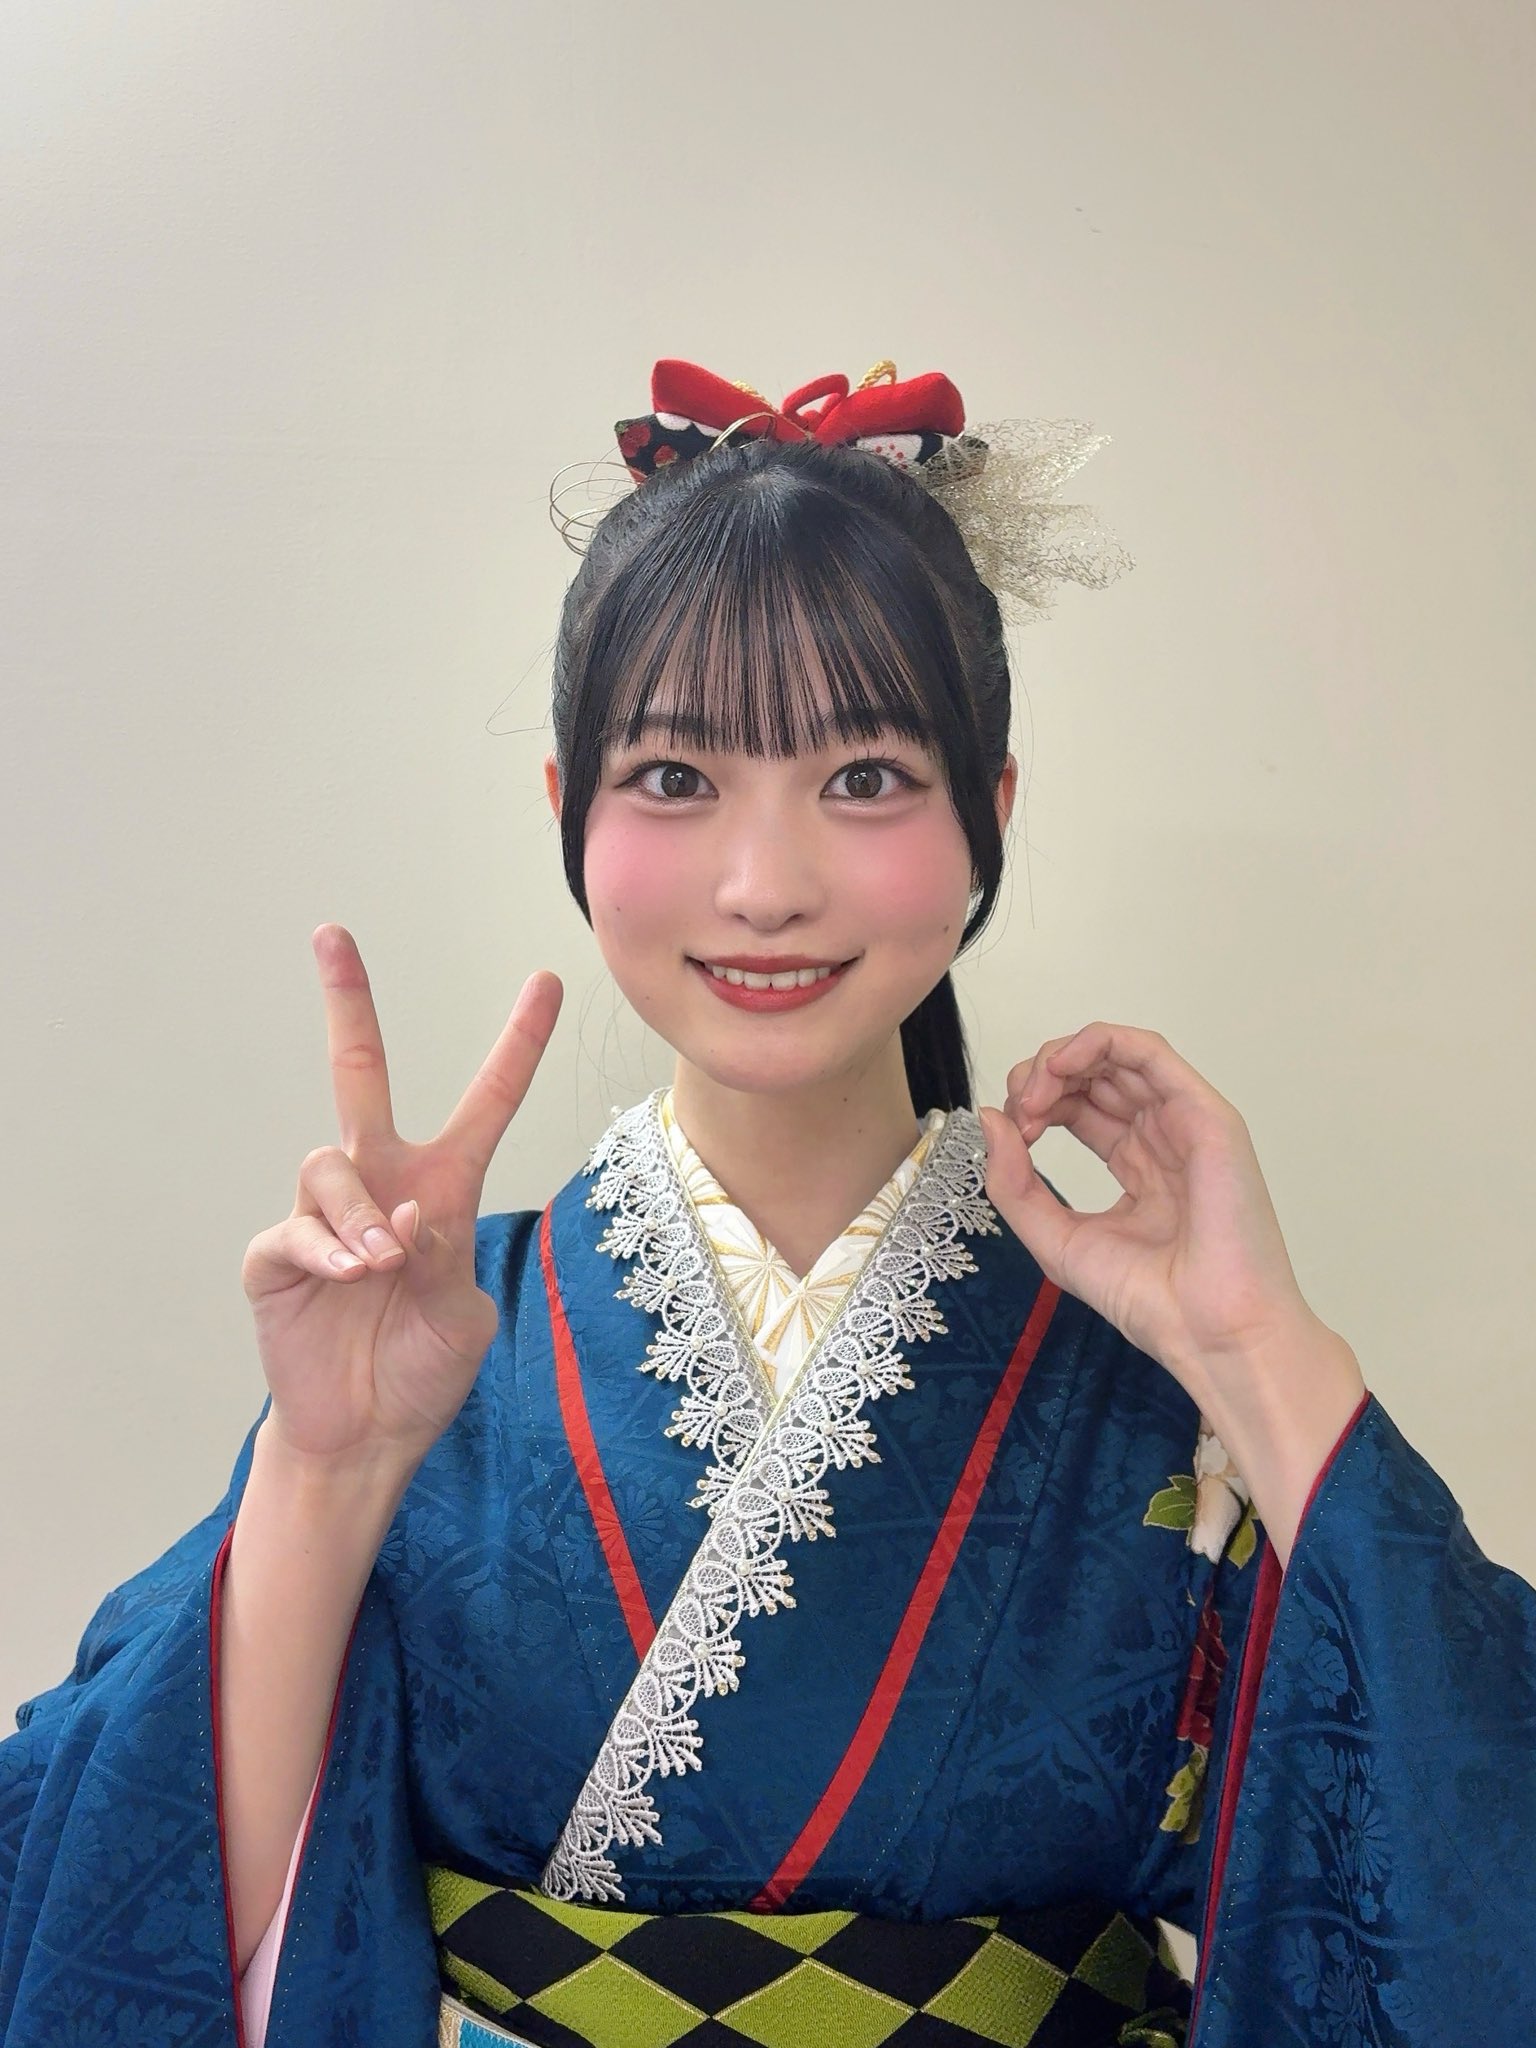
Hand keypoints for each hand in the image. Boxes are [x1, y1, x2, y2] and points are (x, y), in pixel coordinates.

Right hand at [240, 924, 561, 1471]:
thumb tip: (408, 1216)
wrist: (367, 1435)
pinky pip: (296, 1227)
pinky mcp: (276, 1256)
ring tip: (384, 1269)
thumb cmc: (423, 1371)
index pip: (486, 1103)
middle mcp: (380, 1184)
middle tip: (332, 933)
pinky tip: (354, 1277)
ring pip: (331, 1163)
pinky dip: (328, 1248)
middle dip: (347, 1002)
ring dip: (362, 1214)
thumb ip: (449, 1260)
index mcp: (442, 1188)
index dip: (518, 1045)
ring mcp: (323, 1215)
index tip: (547, 983)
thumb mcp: (466, 1317)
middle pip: (358, 1073)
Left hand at [976, 1022, 1315, 1397]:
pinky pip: (1149, 1052)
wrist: (1206, 1331)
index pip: (1077, 1105)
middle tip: (1020, 1112)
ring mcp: (1185, 1122)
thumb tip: (990, 1117)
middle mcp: (1161, 1136)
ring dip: (1062, 1060)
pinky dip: (1097, 1043)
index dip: (1035, 1104)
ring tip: (1034, 1093)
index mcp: (1136, 1163)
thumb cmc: (1146, 1298)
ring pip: (1118, 1054)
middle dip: (1042, 1078)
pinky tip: (1060, 1066)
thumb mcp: (1054, 1238)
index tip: (1012, 1134)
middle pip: (1093, 1074)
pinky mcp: (1205, 1115)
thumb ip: (1014, 1182)